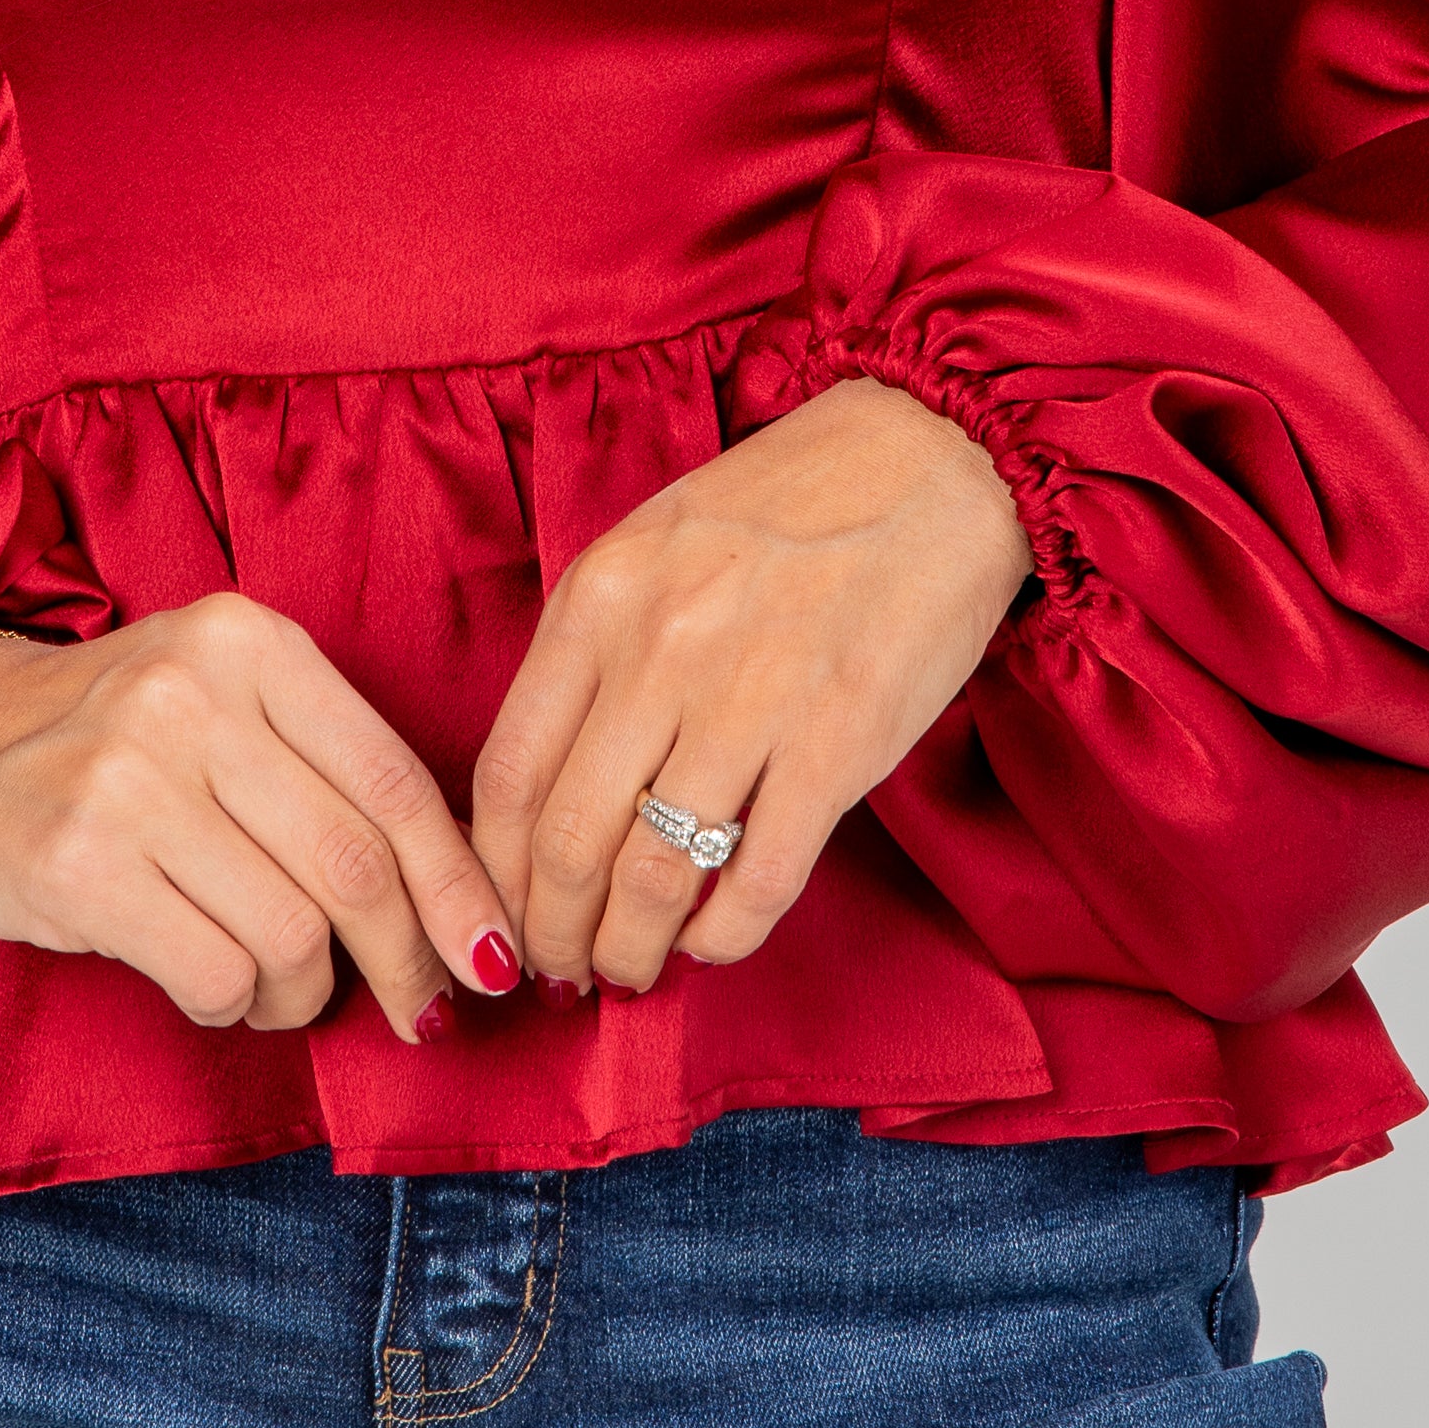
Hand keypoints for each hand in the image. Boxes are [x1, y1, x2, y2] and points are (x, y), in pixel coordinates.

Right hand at [0, 593, 519, 1045]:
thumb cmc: (111, 735)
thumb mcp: (226, 703)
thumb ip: (328, 773)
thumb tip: (460, 903)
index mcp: (252, 644)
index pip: (396, 783)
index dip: (461, 887)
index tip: (496, 959)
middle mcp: (194, 695)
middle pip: (356, 866)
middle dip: (408, 960)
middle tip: (422, 1009)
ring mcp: (128, 777)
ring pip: (292, 933)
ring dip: (305, 991)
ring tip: (279, 988)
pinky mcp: (75, 864)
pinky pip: (215, 973)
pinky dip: (236, 1004)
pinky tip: (218, 991)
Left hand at [469, 378, 1028, 995]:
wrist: (934, 457)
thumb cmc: (790, 503)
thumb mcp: (657, 545)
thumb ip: (599, 648)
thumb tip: (554, 784)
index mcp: (600, 596)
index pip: (508, 772)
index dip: (493, 870)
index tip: (502, 910)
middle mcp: (659, 649)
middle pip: (566, 841)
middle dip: (552, 931)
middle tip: (560, 970)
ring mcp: (749, 699)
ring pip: (652, 874)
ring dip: (631, 948)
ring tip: (632, 969)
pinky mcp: (838, 743)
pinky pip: (758, 879)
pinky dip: (723, 935)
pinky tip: (713, 942)